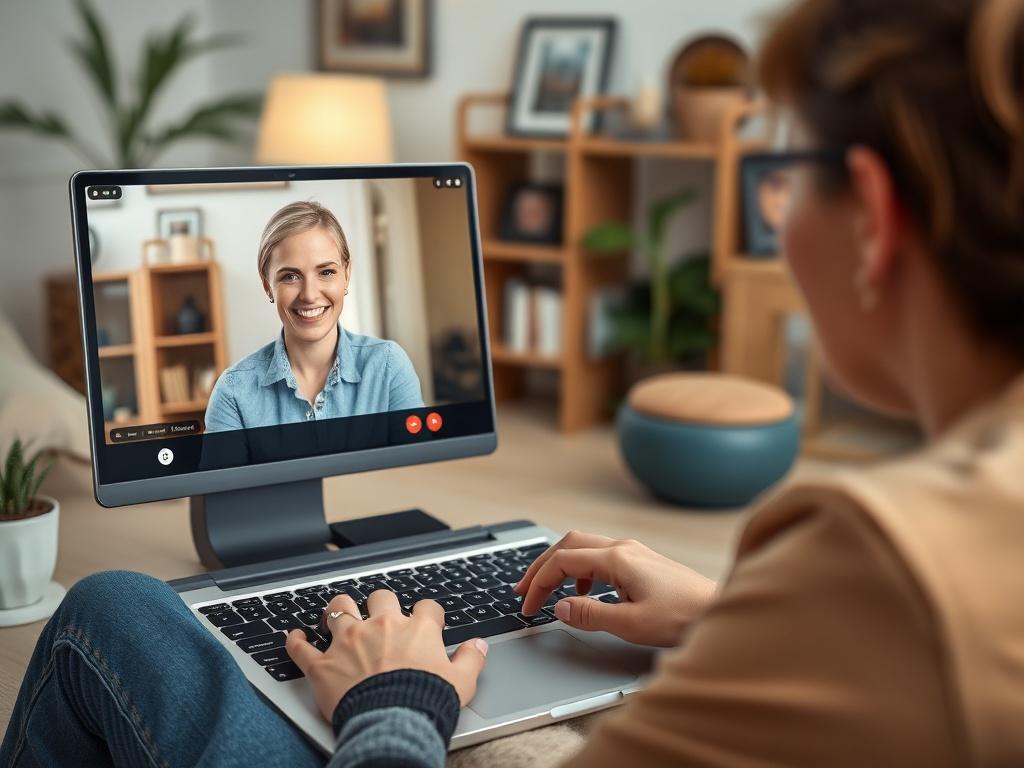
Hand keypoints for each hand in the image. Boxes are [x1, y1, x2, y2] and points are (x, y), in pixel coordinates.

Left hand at [285, 589, 488, 722]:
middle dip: (380, 603)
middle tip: (380, 614)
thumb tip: (479, 645)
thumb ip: (471, 659)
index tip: (427, 622)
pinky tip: (294, 636)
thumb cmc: (426, 702)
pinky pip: (302, 648)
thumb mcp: (462, 682)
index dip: (428, 614)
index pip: (426, 608)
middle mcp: (381, 626)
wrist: (393, 724)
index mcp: (416, 629)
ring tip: (337, 612)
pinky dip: (295, 641)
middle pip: (380, 598)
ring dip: (338, 609)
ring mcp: (349, 642)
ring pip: (338, 609)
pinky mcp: (323, 664)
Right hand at [515, 531, 716, 646]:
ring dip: (561, 566)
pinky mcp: (642, 562)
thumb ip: (590, 614)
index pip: (563, 561)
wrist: (719, 611)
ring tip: (549, 592)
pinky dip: (582, 571)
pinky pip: (600, 557)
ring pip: (584, 548)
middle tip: (523, 590)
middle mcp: (623, 548)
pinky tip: (585, 593)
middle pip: (568, 545)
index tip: (528, 606)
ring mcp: (634, 552)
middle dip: (542, 566)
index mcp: (617, 558)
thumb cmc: (683, 617)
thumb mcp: (631, 623)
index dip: (539, 583)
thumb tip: (559, 608)